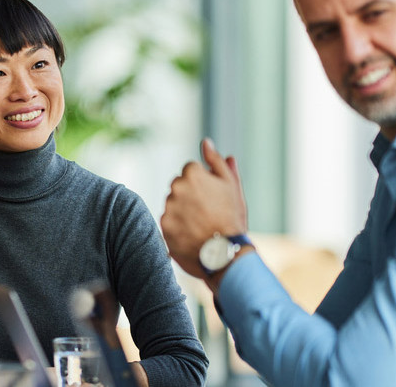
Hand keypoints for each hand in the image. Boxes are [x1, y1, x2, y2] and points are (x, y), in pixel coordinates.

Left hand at [161, 138, 248, 278]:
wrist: (226, 253)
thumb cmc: (232, 217)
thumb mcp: (230, 185)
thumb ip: (216, 161)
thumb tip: (205, 142)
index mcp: (192, 174)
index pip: (190, 171)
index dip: (204, 184)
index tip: (212, 198)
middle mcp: (176, 187)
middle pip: (179, 186)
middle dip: (190, 196)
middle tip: (207, 212)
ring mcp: (168, 207)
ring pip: (173, 204)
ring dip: (183, 211)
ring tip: (201, 225)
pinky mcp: (163, 226)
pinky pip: (169, 221)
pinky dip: (178, 226)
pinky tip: (193, 234)